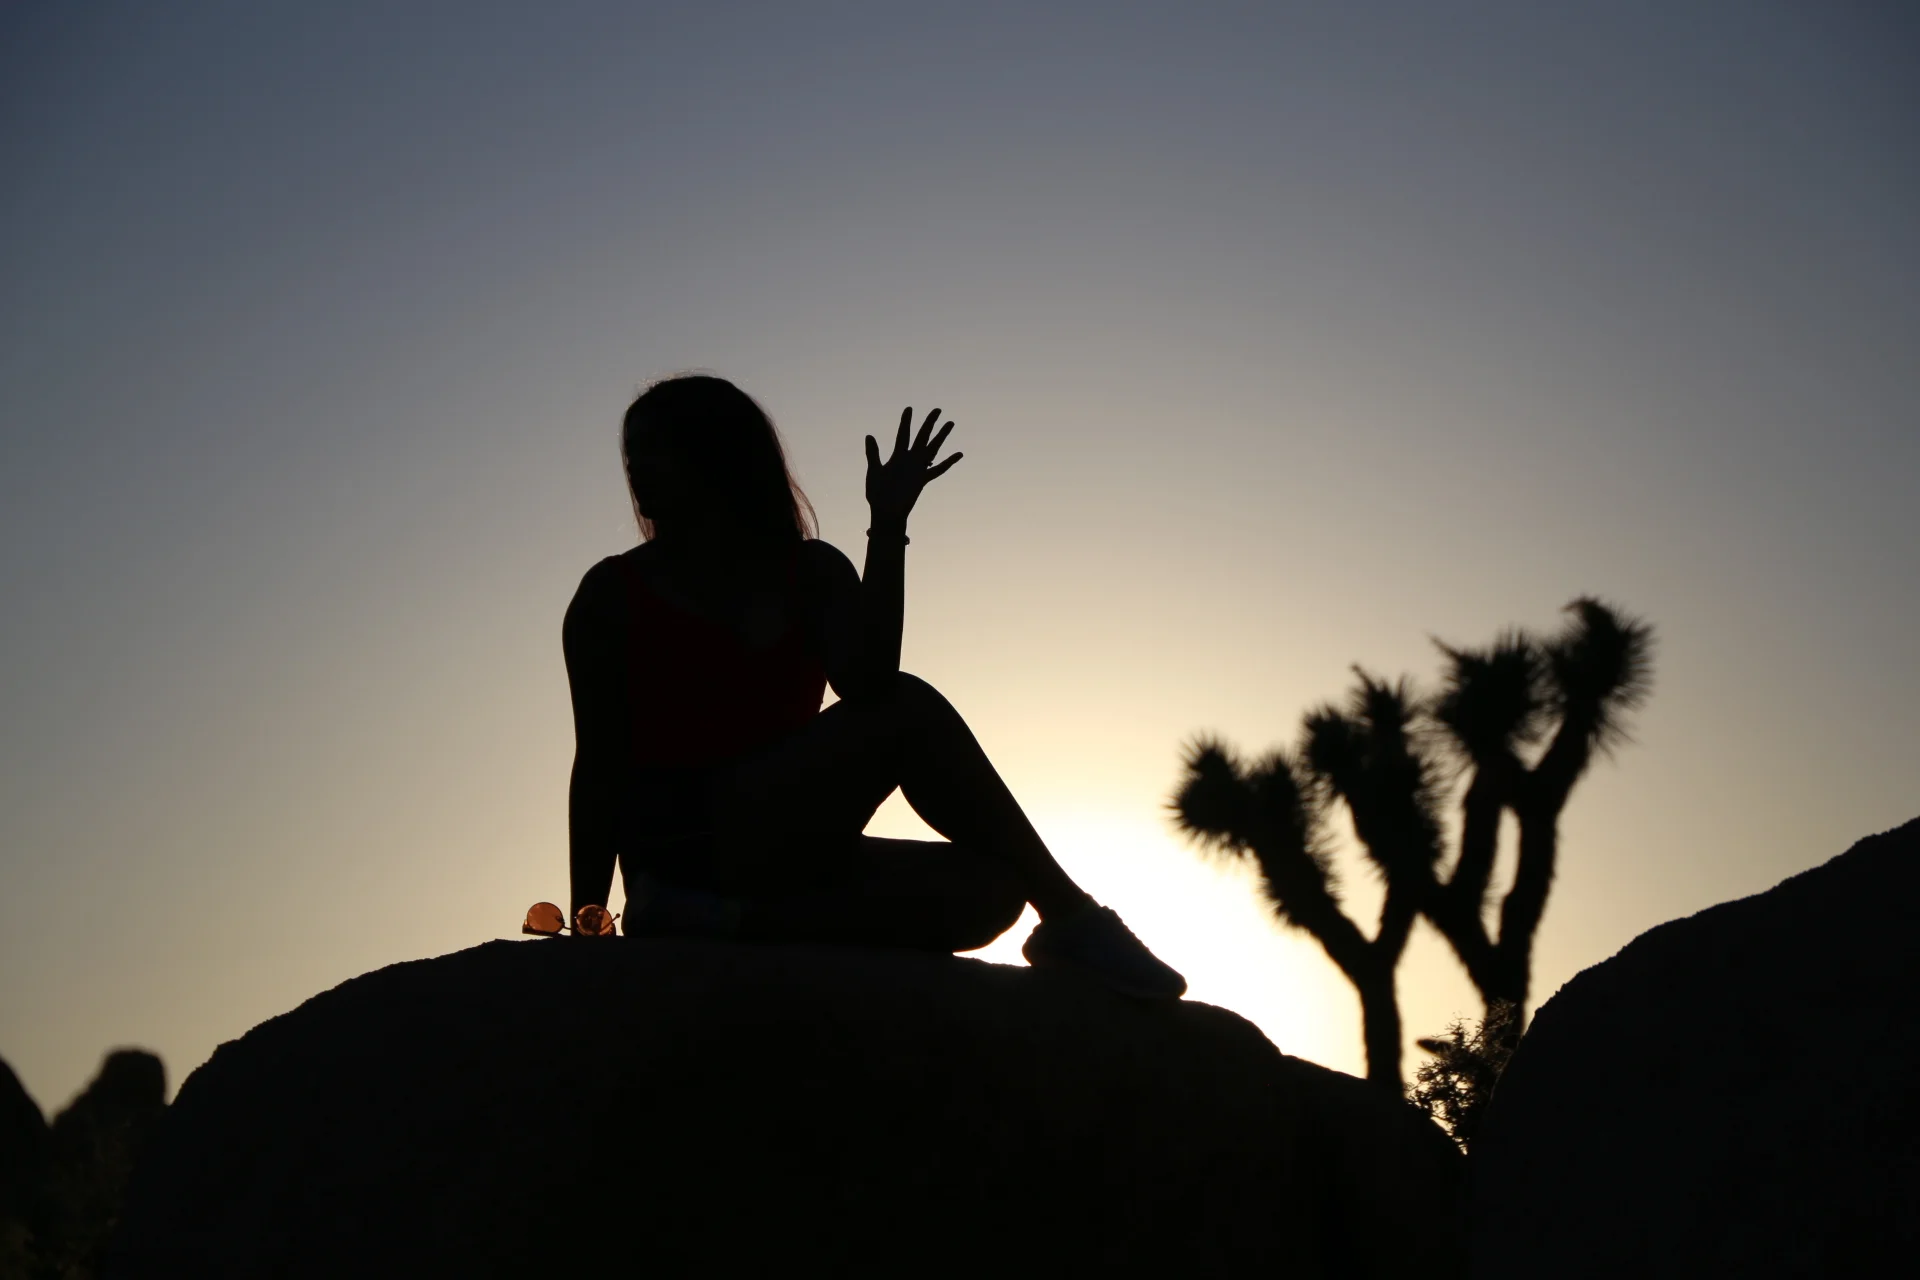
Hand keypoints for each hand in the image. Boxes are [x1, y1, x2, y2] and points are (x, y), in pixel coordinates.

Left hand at [865, 407, 961, 528]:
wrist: (886, 512)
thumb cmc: (877, 493)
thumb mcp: (874, 471)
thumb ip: (873, 454)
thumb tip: (869, 435)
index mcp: (897, 456)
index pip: (903, 434)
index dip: (906, 422)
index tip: (909, 408)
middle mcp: (910, 460)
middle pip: (922, 437)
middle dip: (929, 423)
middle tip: (937, 409)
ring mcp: (918, 469)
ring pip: (933, 448)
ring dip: (941, 436)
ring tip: (950, 423)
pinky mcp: (923, 480)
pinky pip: (938, 469)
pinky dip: (948, 462)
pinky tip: (959, 454)